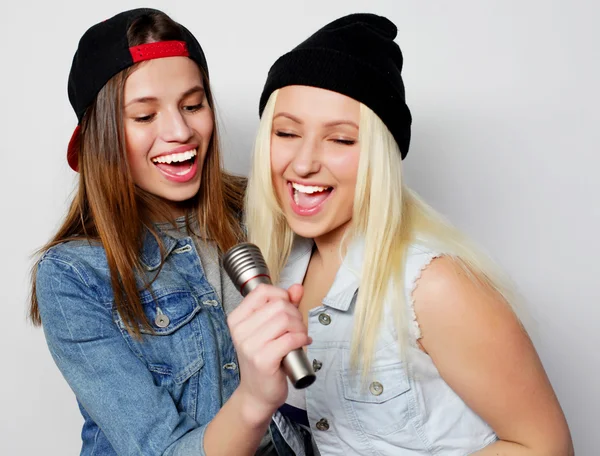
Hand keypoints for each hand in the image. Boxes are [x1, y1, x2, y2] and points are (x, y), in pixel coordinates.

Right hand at [227, 283, 308, 423]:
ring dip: (300, 327)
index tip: (288, 308)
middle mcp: (240, 330)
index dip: (281, 296)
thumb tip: (297, 288)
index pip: (262, 291)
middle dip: (295, 314)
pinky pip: (290, 339)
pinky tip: (302, 344)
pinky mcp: (263, 360)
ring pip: (286, 320)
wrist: (257, 393)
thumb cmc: (264, 358)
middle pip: (279, 305)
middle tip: (296, 328)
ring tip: (299, 336)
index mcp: (237, 318)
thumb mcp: (270, 328)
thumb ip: (284, 305)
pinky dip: (302, 339)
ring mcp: (250, 345)